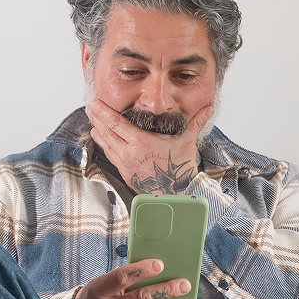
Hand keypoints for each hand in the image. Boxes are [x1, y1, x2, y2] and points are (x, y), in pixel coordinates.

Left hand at [86, 99, 213, 194]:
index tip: (95, 103)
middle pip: (106, 131)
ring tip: (92, 119)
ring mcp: (124, 164)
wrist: (174, 195)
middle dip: (97, 117)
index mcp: (140, 143)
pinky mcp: (124, 172)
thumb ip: (195, 122)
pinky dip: (103, 144)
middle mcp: (128, 153)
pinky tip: (99, 138)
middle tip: (90, 106)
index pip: (116, 124)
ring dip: (98, 129)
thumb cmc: (180, 170)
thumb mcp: (187, 142)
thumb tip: (208, 108)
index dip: (103, 112)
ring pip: (105, 143)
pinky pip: (109, 154)